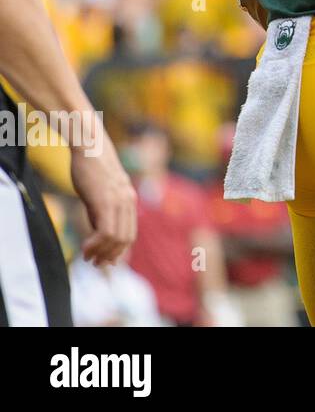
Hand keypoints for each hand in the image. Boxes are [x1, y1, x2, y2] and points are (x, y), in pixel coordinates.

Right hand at [70, 134, 136, 266]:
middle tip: (96, 264)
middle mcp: (128, 202)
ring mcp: (119, 201)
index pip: (130, 232)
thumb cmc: (90, 169)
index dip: (120, 250)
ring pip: (117, 238)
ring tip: (88, 259)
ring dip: (102, 253)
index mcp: (129, 200)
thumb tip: (98, 234)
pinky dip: (96, 244)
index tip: (106, 260)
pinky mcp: (106, 201)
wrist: (89, 147)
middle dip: (112, 255)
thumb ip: (101, 212)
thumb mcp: (99, 194)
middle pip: (127, 238)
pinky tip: (85, 248)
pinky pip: (106, 231)